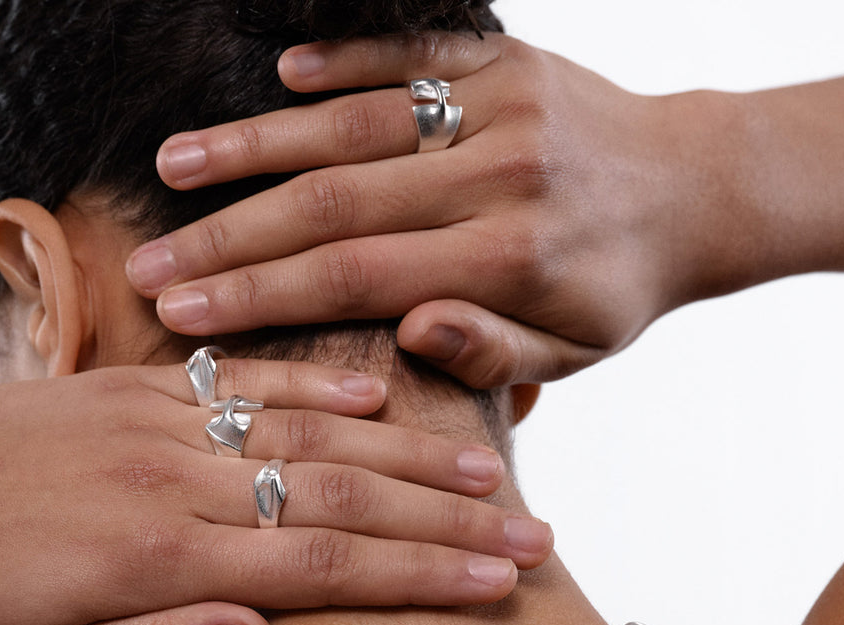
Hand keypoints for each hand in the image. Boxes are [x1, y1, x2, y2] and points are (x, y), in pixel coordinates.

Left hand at [0, 358, 551, 624]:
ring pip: (302, 432)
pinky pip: (238, 383)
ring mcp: (150, 425)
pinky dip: (312, 388)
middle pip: (337, 493)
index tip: (499, 581)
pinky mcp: (123, 392)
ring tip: (484, 466)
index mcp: (155, 558)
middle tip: (531, 528)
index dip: (419, 574)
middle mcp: (169, 481)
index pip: (321, 562)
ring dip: (402, 451)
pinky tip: (372, 396)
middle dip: (443, 517)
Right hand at [126, 33, 720, 386]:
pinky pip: (409, 52)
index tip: (179, 313)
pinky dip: (342, 62)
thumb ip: (491, 353)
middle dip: (229, 234)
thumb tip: (406, 335)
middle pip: (335, 201)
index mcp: (510, 260)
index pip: (356, 277)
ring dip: (256, 141)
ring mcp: (499, 106)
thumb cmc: (615, 288)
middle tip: (148, 261)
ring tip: (173, 164)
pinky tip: (275, 79)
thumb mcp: (573, 351)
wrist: (695, 186)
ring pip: (356, 121)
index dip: (258, 295)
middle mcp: (498, 174)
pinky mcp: (502, 57)